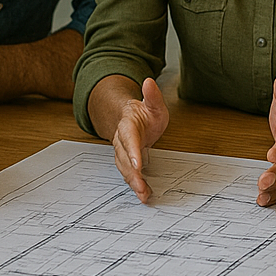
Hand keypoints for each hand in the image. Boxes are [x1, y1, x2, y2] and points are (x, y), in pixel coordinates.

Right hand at [112, 77, 169, 202]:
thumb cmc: (145, 114)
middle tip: (141, 186)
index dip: (132, 151)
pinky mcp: (126, 161)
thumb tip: (149, 81)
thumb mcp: (153, 104)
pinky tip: (143, 194)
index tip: (137, 163)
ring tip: (143, 194)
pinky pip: (129, 174)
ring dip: (133, 182)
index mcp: (128, 125)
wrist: (134, 119)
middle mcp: (122, 140)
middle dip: (132, 173)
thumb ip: (152, 96)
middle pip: (124, 158)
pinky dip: (135, 184)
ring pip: (124, 168)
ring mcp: (123, 152)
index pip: (128, 138)